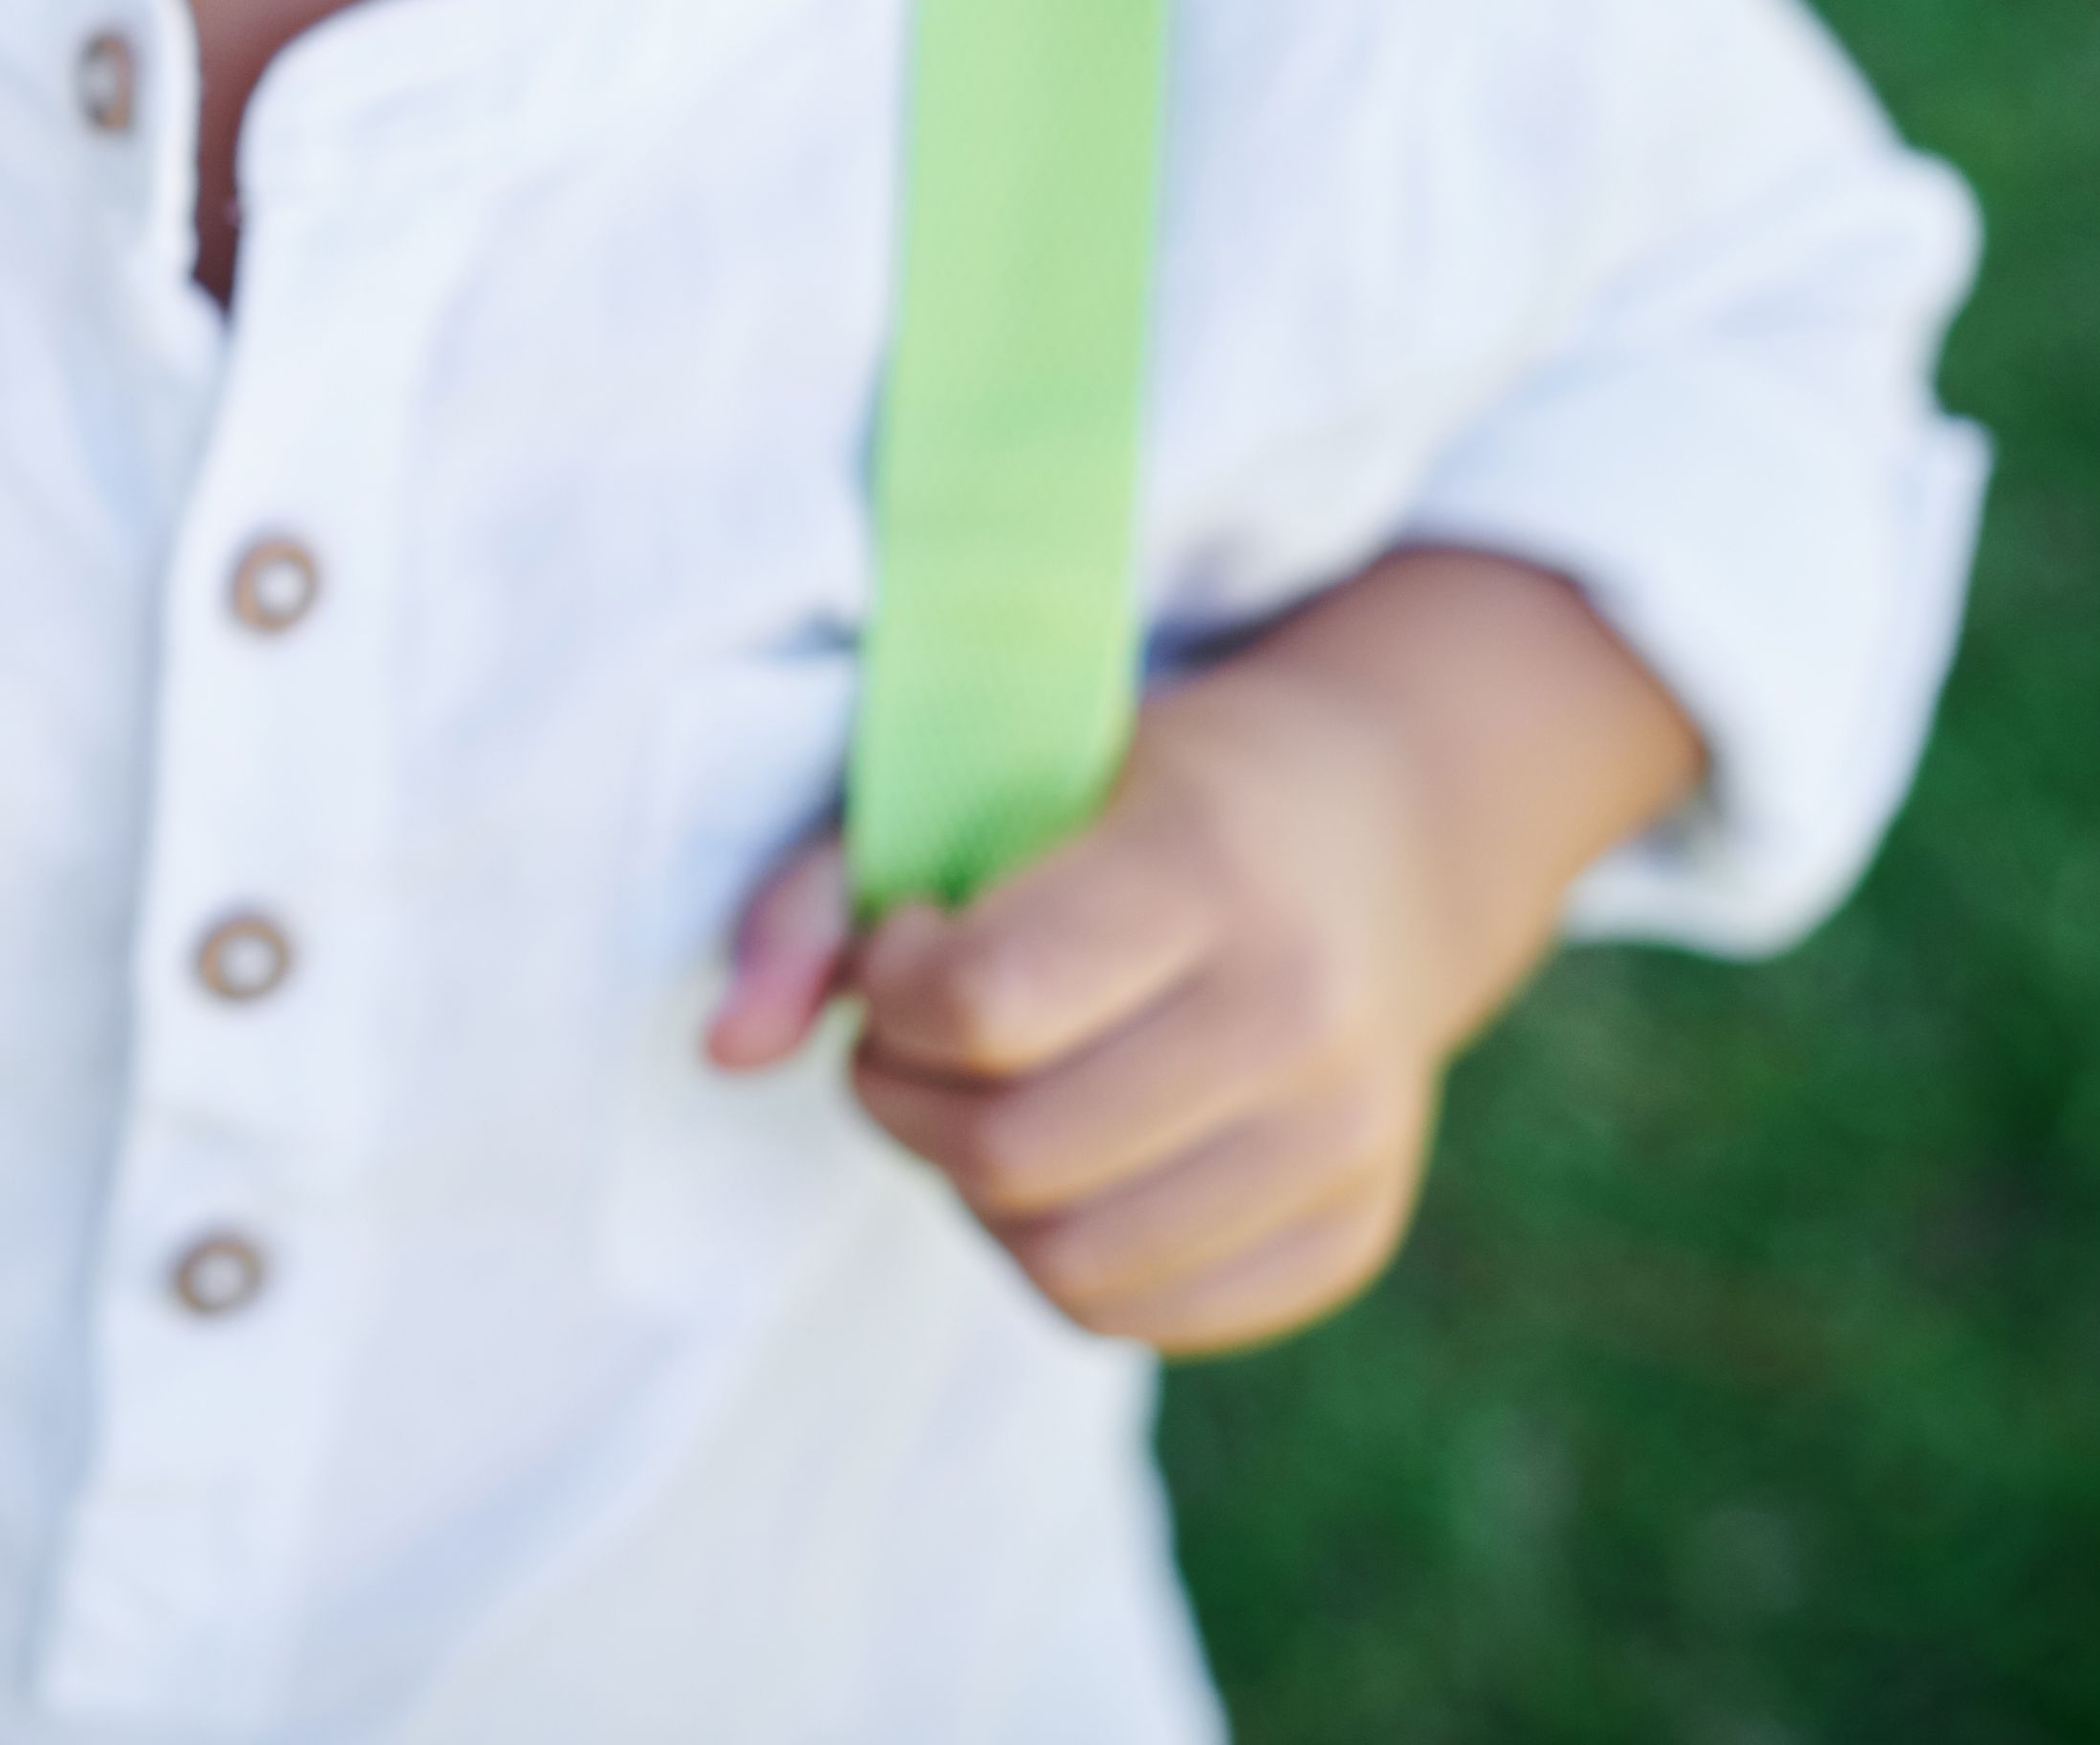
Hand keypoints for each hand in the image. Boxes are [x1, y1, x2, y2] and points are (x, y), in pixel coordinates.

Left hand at [699, 547, 1698, 1354]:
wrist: (1378, 835)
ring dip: (972, 1191)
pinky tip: (1066, 1158)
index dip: (895, 992)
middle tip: (911, 1040)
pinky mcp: (1351, 1232)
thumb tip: (722, 1053)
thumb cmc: (1135, 796)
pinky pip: (1142, 1319)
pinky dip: (1059, 1256)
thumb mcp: (988, 781)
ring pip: (1068, 1262)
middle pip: (1013, 1151)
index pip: (988, 1004)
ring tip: (985, 1099)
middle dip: (906, 1101)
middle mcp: (1300, 1017)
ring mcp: (1344, 1141)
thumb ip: (826, 893)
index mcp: (1207, 872)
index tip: (909, 944)